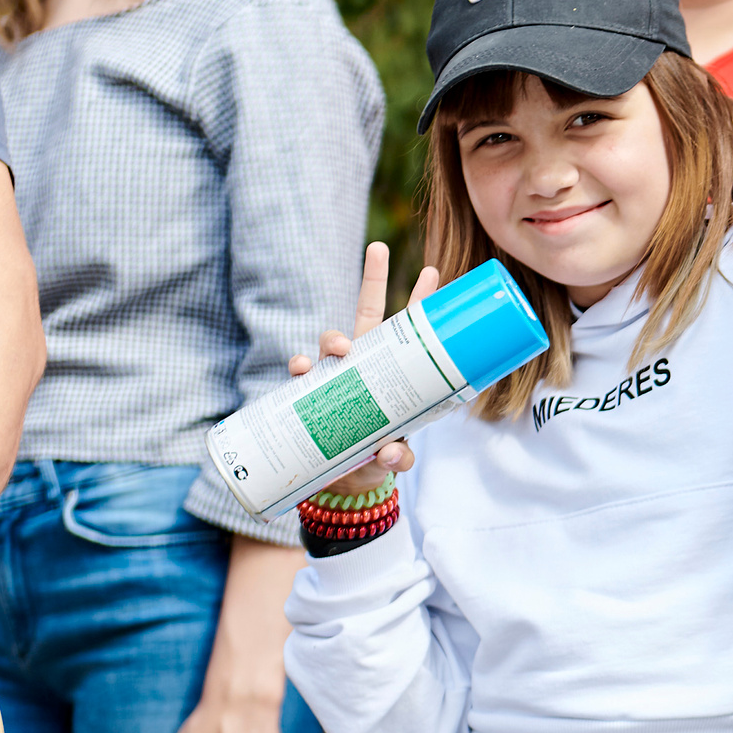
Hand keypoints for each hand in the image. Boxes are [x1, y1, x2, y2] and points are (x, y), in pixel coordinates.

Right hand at [288, 242, 442, 493]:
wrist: (342, 483)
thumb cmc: (376, 457)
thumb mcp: (392, 457)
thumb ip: (397, 456)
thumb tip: (393, 454)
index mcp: (391, 370)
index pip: (407, 330)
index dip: (418, 302)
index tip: (433, 272)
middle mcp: (363, 364)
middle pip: (367, 313)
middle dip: (374, 279)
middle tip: (380, 249)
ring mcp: (334, 374)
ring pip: (330, 342)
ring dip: (334, 339)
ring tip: (341, 349)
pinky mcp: (308, 392)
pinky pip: (300, 374)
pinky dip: (299, 370)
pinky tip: (299, 370)